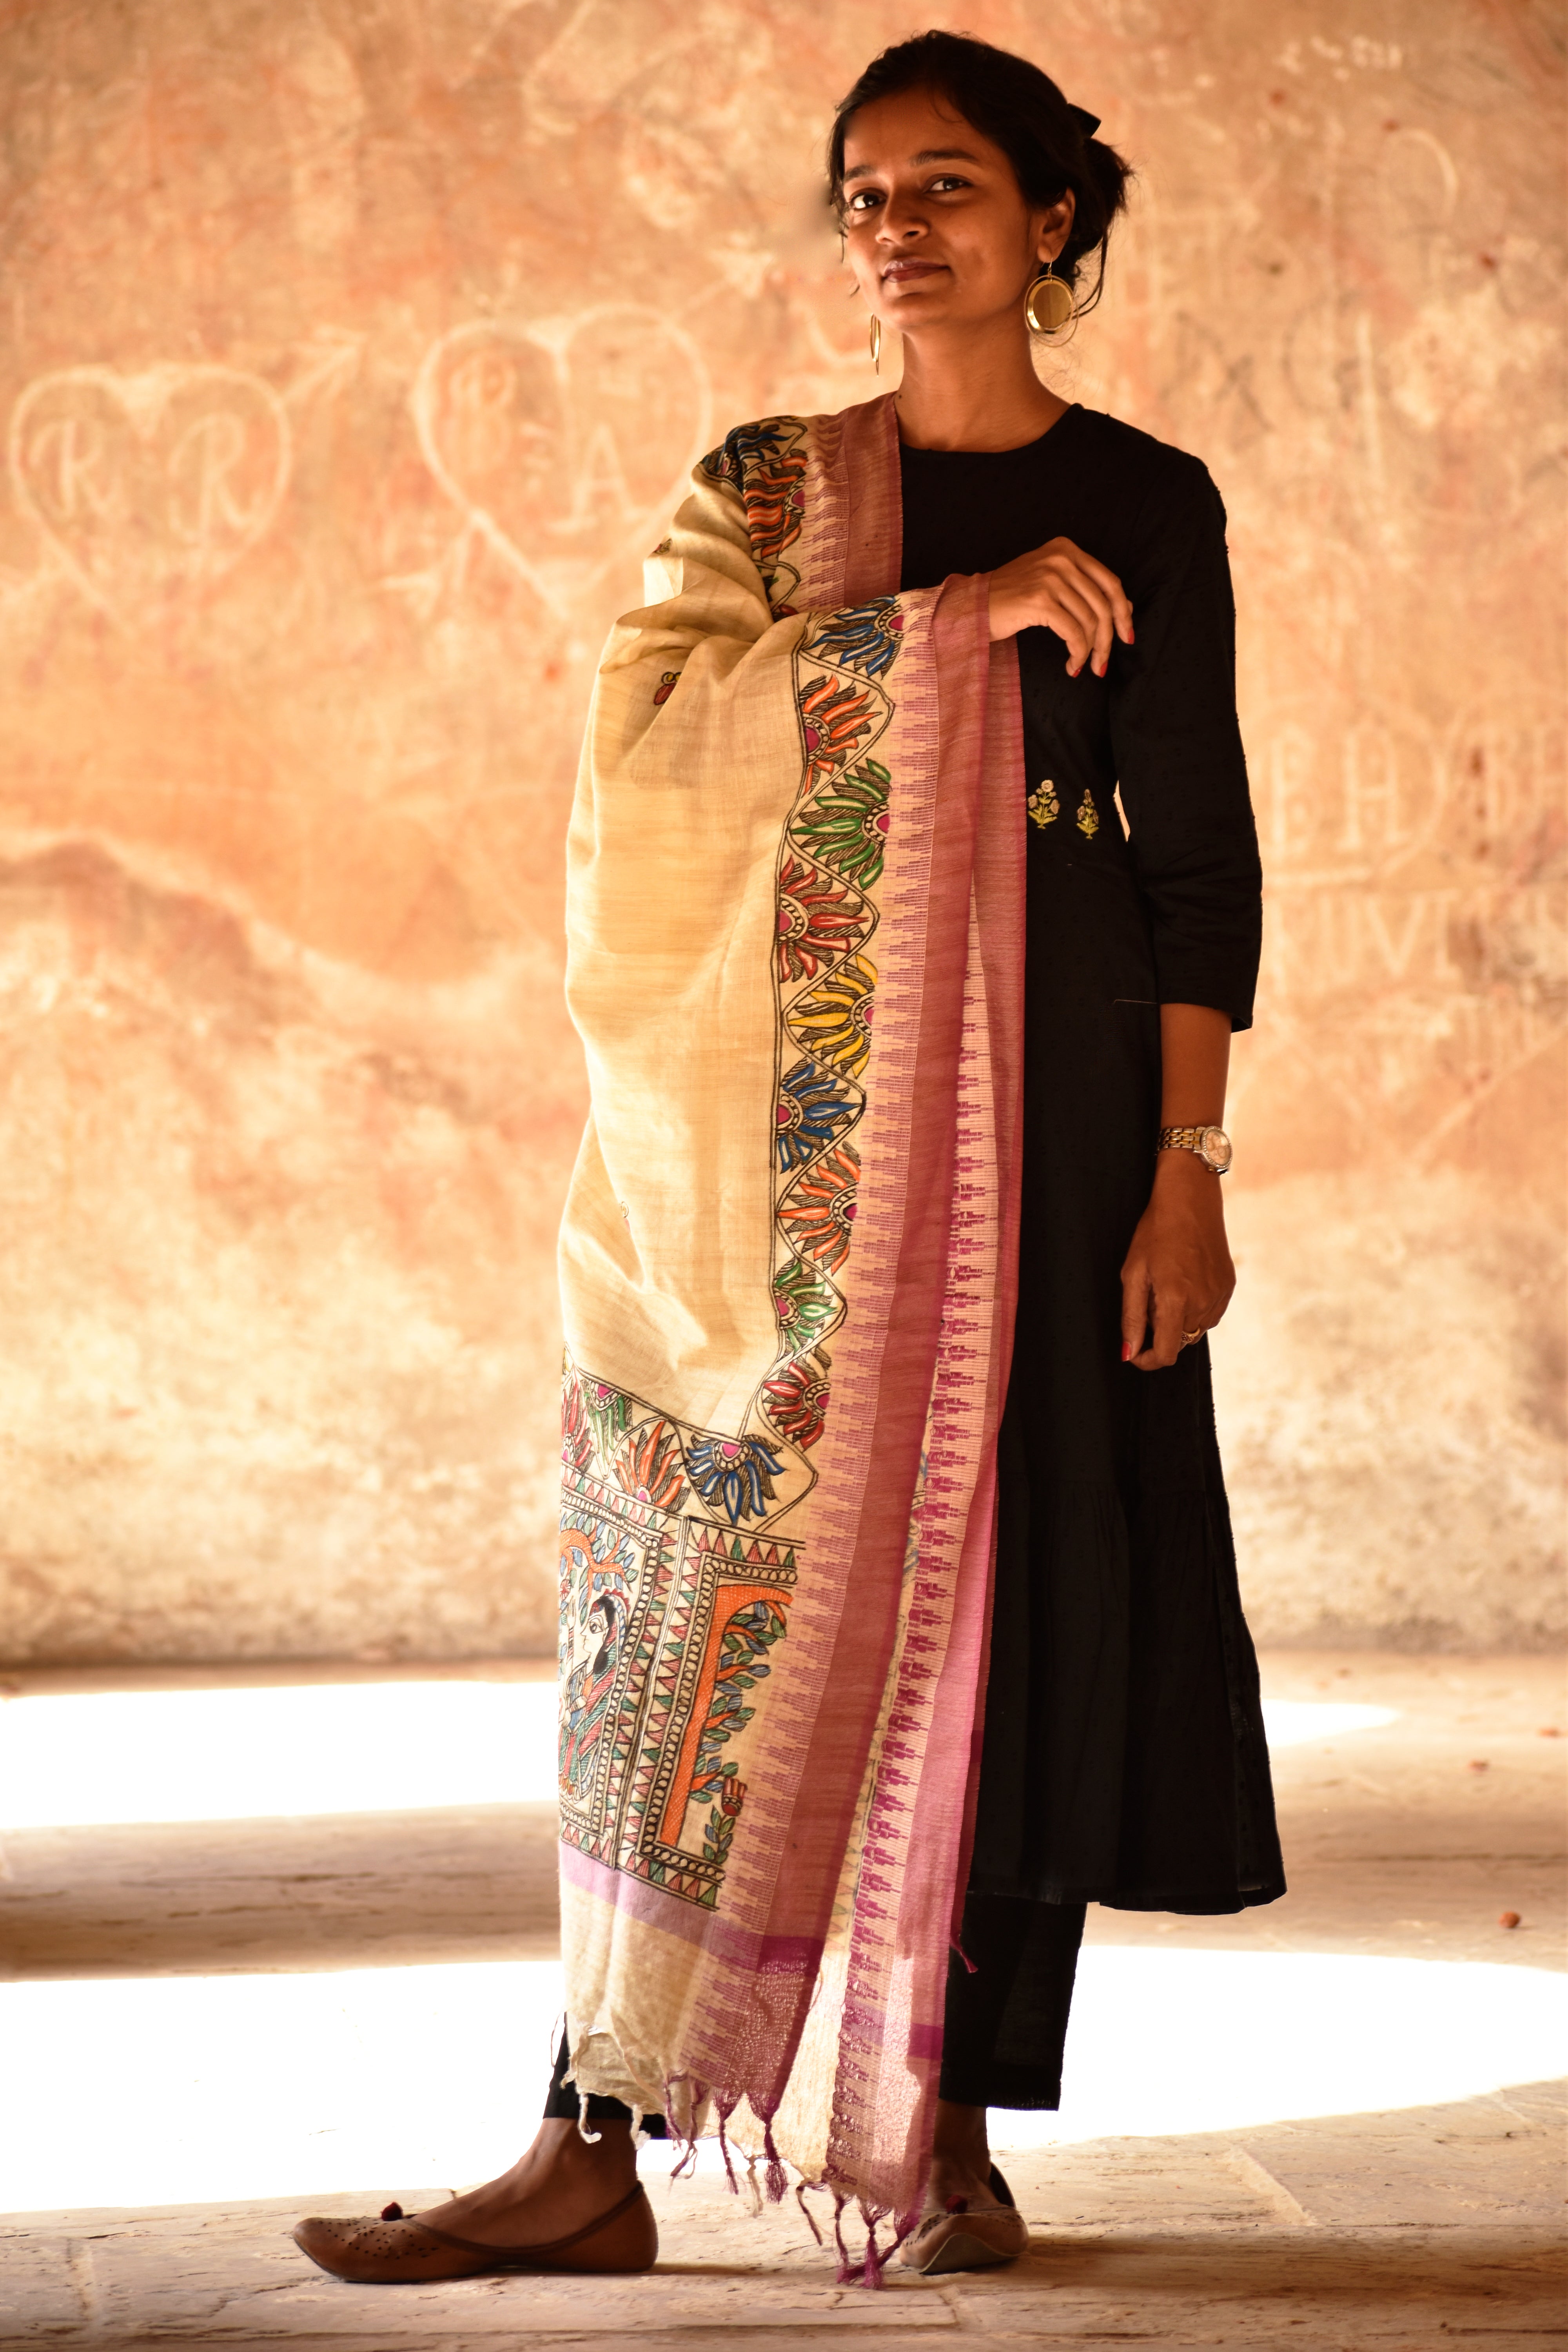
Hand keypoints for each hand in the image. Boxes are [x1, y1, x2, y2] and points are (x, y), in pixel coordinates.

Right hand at [986, 536, 1133, 674]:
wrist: (971, 607)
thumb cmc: (1009, 600)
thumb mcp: (1050, 585)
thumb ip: (1084, 590)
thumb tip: (1125, 609)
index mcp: (1066, 549)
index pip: (1110, 581)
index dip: (1123, 612)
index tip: (1126, 635)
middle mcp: (1060, 558)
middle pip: (1103, 603)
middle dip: (1108, 639)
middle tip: (1103, 663)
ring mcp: (1050, 577)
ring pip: (1090, 621)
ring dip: (1091, 651)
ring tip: (1082, 666)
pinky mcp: (1039, 600)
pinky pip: (1073, 633)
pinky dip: (1077, 653)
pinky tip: (1070, 665)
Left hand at [1119, 1152, 1234, 1370]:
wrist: (1190, 1200)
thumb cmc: (1155, 1232)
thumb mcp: (1133, 1273)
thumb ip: (1132, 1317)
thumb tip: (1129, 1353)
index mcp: (1176, 1300)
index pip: (1166, 1354)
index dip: (1147, 1360)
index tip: (1135, 1353)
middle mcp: (1203, 1303)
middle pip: (1178, 1341)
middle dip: (1159, 1332)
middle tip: (1149, 1299)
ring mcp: (1220, 1296)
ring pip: (1195, 1330)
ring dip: (1178, 1321)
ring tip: (1167, 1286)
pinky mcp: (1229, 1287)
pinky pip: (1210, 1314)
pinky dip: (1194, 1309)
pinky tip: (1185, 1282)